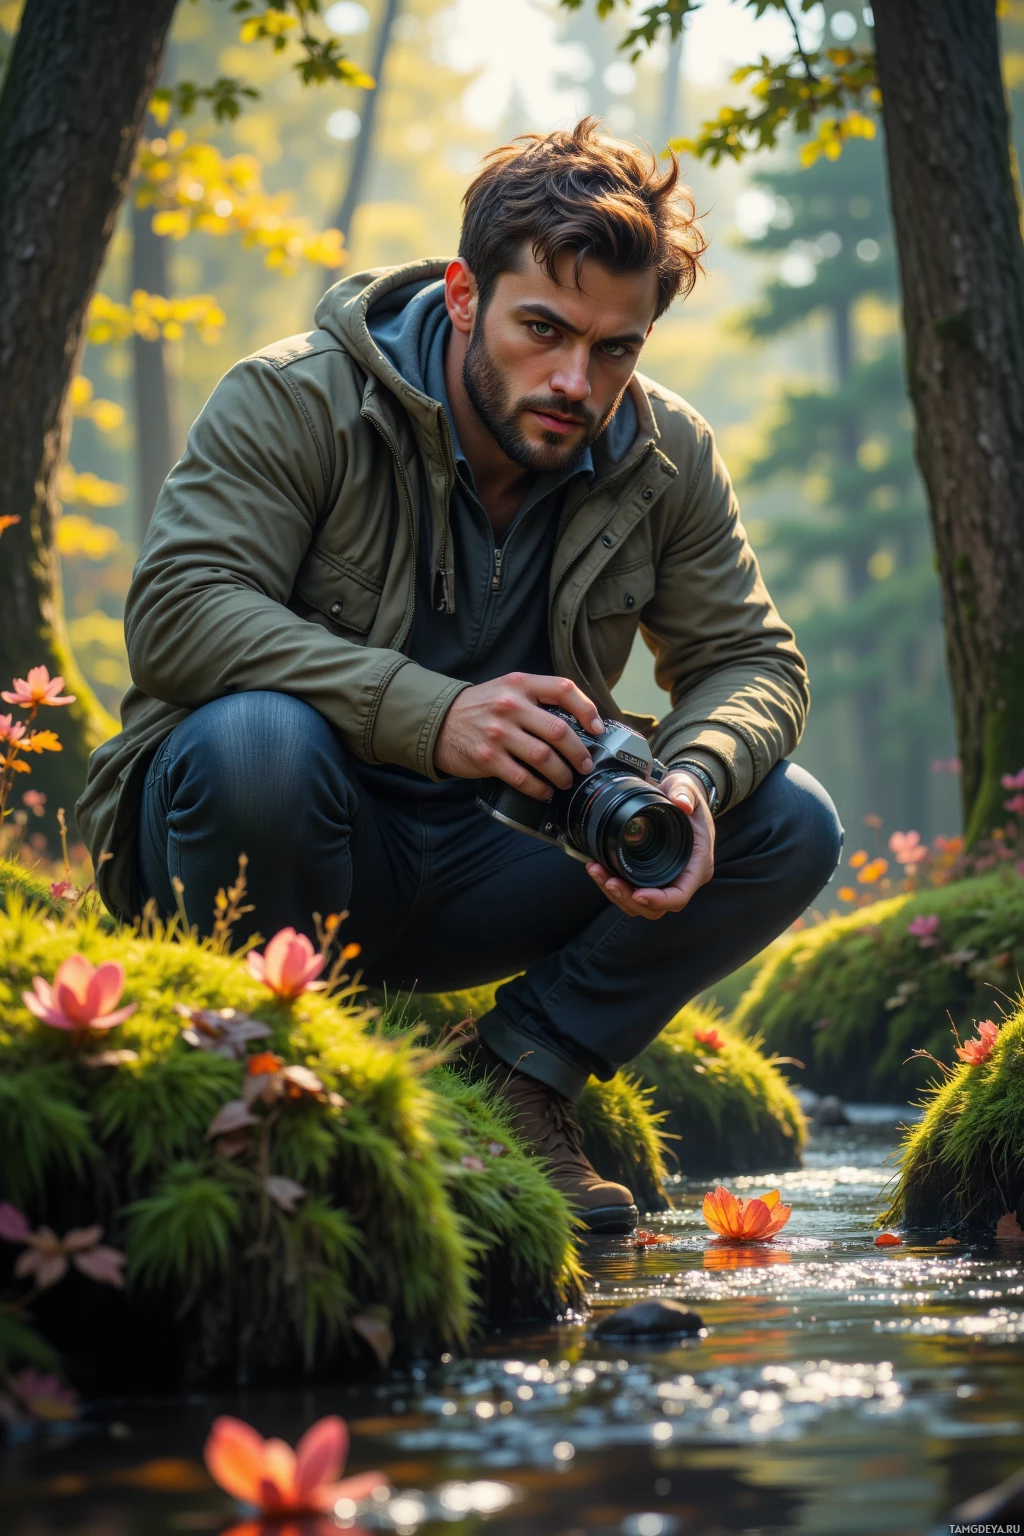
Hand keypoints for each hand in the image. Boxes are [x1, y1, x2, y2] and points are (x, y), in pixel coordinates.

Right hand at [434, 671, 603, 797]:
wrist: (437, 721)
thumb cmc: (480, 707)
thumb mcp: (507, 689)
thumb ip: (537, 697)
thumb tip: (578, 721)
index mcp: (520, 684)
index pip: (563, 689)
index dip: (587, 709)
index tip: (597, 728)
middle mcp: (510, 706)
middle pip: (559, 731)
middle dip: (579, 753)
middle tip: (584, 765)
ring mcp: (498, 733)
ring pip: (544, 757)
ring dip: (562, 774)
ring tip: (566, 780)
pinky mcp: (487, 758)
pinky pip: (522, 778)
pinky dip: (539, 788)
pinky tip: (544, 791)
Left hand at [586, 768, 715, 920]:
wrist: (680, 798)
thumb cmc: (688, 798)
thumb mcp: (688, 788)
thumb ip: (685, 792)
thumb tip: (681, 803)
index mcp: (696, 865)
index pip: (680, 895)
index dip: (659, 900)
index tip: (638, 894)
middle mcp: (681, 878)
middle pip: (656, 907)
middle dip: (629, 899)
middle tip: (609, 882)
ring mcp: (664, 879)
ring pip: (639, 904)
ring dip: (615, 894)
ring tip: (596, 872)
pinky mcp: (648, 876)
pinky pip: (630, 891)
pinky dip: (612, 885)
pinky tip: (597, 869)